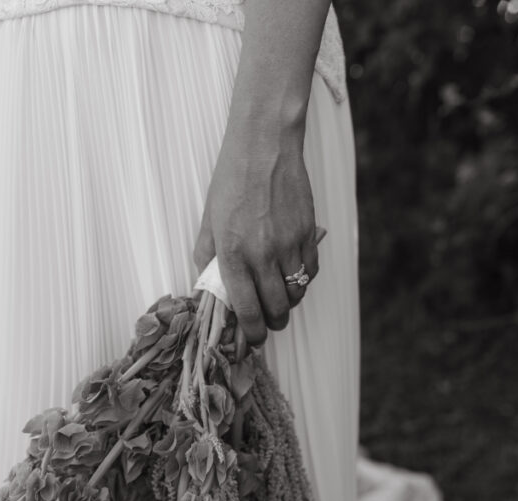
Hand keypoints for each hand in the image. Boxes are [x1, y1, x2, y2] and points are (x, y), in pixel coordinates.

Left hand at [193, 124, 325, 346]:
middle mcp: (262, 254)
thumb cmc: (232, 180)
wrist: (265, 145)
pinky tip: (293, 273)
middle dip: (273, 324)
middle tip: (269, 323)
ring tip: (280, 298)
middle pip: (276, 309)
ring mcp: (288, 245)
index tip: (254, 339)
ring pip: (296, 294)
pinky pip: (310, 272)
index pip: (246, 310)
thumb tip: (209, 286)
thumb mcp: (209, 220)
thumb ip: (207, 257)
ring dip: (289, 303)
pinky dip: (303, 280)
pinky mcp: (308, 233)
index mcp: (233, 254)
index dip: (252, 333)